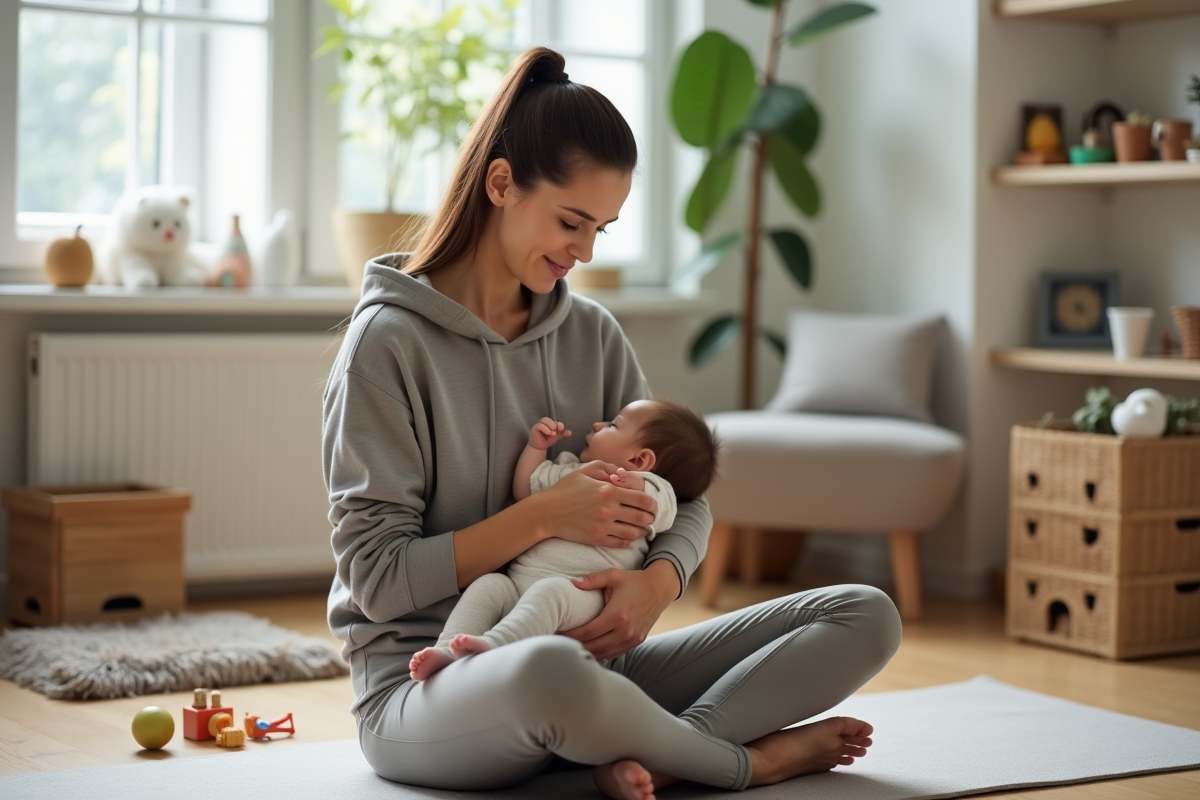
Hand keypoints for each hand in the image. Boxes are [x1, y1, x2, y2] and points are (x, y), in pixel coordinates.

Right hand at [529, 417, 570, 449]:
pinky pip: (539, 425)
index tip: (562, 428)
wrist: (540, 447)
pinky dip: (545, 429)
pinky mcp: (534, 428)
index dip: (559, 424)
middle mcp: (543, 423)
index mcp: (549, 423)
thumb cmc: (547, 440)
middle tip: (555, 432)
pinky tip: (548, 433)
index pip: (554, 420)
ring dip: (550, 426)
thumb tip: (570, 432)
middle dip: (554, 425)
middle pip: (548, 419)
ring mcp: (538, 425)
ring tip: (552, 433)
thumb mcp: (556, 436)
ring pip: (544, 420)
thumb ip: (562, 434)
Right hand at [533, 461, 657, 548]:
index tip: (652, 506)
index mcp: (609, 490)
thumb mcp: (586, 470)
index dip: (652, 504)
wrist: (547, 512)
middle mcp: (609, 509)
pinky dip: (628, 541)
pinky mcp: (596, 538)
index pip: (643, 500)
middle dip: (650, 519)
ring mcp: (603, 526)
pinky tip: (627, 536)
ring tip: (642, 529)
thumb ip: (608, 468)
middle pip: (642, 518)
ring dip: (642, 532)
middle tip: (650, 518)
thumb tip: (625, 472)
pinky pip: (620, 543)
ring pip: (634, 533)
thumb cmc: (566, 489)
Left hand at [563, 562, 679, 659]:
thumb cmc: (635, 581)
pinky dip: (601, 653)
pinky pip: (614, 653)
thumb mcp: (614, 575)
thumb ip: (592, 580)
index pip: (587, 632)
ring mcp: (632, 639)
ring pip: (603, 654)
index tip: (558, 633)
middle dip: (575, 646)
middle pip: (593, 647)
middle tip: (560, 643)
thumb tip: (572, 582)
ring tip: (571, 647)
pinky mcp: (636, 642)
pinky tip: (589, 649)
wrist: (660, 589)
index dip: (570, 635)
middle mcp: (625, 631)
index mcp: (617, 615)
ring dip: (587, 652)